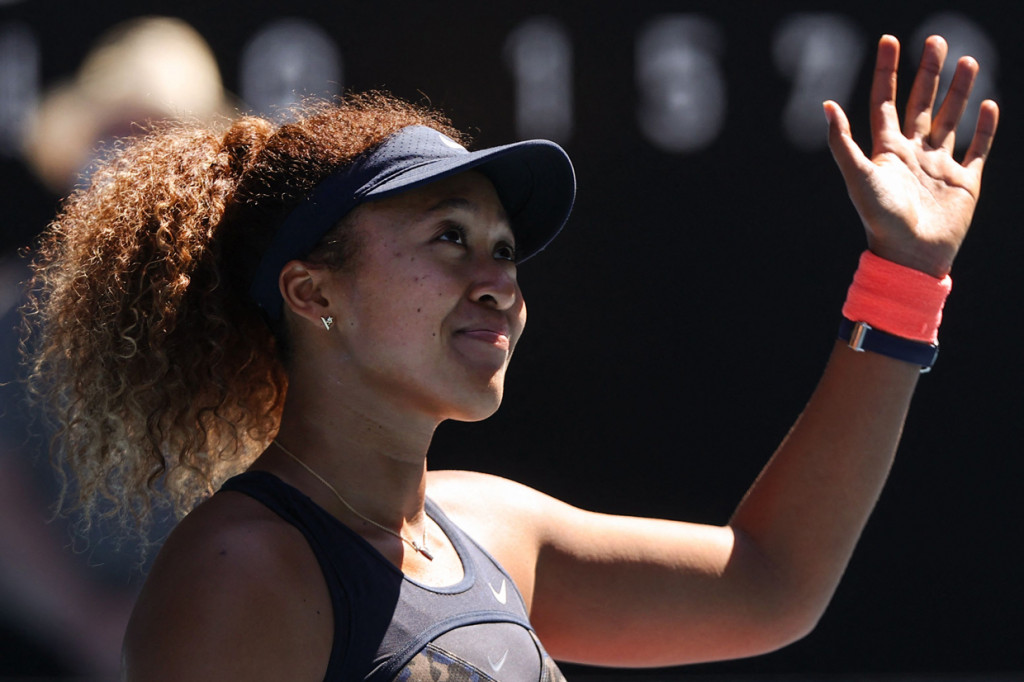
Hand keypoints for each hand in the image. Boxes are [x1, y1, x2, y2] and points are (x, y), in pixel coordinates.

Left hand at [824, 34, 998, 277]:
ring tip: (967, 60)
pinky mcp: (965, 183)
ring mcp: (940, 167)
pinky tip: (988, 105)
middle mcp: (914, 154)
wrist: (910, 255)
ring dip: (958, 91)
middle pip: (921, 103)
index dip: (887, 72)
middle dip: (928, 72)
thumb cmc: (881, 219)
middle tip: (936, 40)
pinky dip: (985, 128)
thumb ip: (843, 142)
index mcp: (887, 151)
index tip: (889, 41)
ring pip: (950, 119)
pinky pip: (978, 149)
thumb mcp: (859, 176)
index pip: (886, 102)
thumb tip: (826, 105)